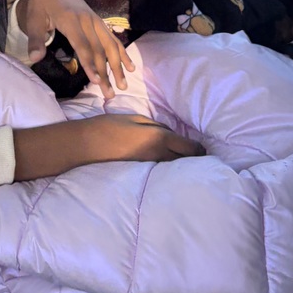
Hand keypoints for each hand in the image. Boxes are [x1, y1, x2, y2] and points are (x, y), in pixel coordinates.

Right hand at [14, 115, 203, 180]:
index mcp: (159, 139)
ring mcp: (150, 166)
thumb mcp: (135, 119)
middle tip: (200, 160)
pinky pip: (162, 171)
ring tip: (186, 164)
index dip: (200, 151)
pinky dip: (168, 170)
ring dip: (182, 167)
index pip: (190, 149)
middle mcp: (158, 155)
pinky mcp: (141, 173)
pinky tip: (168, 168)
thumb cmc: (110, 126)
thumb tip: (171, 134)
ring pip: (174, 169)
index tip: (204, 151)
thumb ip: (157, 126)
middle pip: (186, 163)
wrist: (88, 145)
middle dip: (195, 162)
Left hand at [16, 0, 134, 97]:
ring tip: (123, 85)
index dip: (90, 64)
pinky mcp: (99, 22)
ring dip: (118, 66)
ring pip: (110, 45)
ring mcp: (96, 21)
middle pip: (99, 49)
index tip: (97, 81)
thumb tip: (34, 58)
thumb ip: (36, 39)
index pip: (83, 46)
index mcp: (71, 20)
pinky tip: (130, 67)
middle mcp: (87, 20)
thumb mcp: (33, 20)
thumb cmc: (40, 4)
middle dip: (106, 72)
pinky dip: (122, 53)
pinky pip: (113, 38)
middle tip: (110, 93)